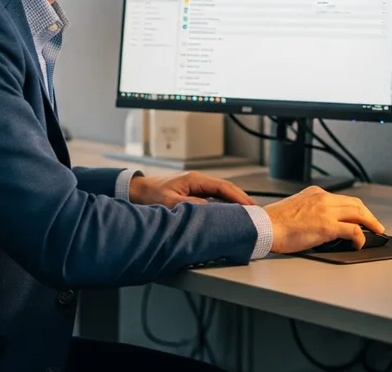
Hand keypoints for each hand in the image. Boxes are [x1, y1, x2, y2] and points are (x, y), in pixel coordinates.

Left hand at [130, 172, 255, 207]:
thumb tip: (212, 211)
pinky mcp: (192, 192)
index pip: (223, 187)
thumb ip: (192, 206)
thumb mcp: (170, 202)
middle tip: (255, 211)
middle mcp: (198, 180)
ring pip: (221, 193)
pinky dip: (223, 203)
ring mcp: (196, 186)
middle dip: (241, 198)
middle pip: (226, 188)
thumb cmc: (150, 194)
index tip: (250, 206)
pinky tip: (228, 212)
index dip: (239, 197)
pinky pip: (213, 197)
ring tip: (246, 212)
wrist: (136, 190)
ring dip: (233, 201)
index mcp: (195, 179)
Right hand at [263, 186, 384, 253]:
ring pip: (359, 213)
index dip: (356, 208)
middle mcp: (323, 198)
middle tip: (375, 225)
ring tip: (376, 232)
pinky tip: (359, 243)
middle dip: (368, 215)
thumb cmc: (273, 222)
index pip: (342, 199)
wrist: (264, 226)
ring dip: (370, 224)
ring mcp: (326, 211)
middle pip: (355, 204)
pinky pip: (353, 230)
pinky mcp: (327, 226)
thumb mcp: (295, 208)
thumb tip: (318, 223)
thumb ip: (309, 210)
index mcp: (315, 193)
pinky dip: (360, 237)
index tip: (361, 216)